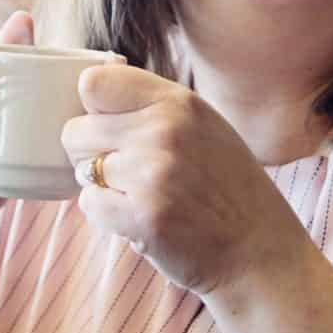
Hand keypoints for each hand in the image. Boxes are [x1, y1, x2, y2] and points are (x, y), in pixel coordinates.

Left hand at [61, 65, 312, 295]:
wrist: (257, 250)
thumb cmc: (226, 186)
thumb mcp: (203, 125)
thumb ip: (154, 106)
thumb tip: (91, 93)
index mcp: (179, 101)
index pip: (94, 82)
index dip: (93, 108)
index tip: (109, 125)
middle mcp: (165, 130)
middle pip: (75, 129)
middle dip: (90, 152)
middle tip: (126, 170)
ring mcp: (153, 173)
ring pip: (81, 169)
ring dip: (102, 185)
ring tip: (142, 195)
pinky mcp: (143, 217)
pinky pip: (89, 204)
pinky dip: (107, 214)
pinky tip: (140, 217)